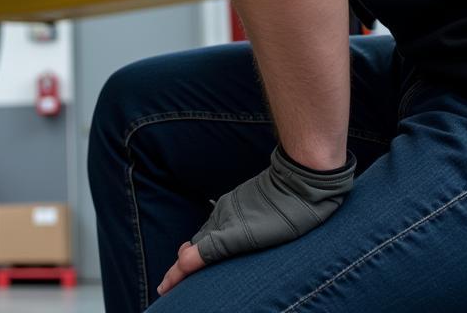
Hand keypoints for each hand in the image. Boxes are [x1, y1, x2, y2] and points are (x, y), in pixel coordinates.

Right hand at [157, 147, 356, 296]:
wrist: (302, 179)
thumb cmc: (283, 212)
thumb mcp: (248, 236)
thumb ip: (215, 247)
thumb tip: (183, 258)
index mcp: (222, 225)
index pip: (192, 254)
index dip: (177, 273)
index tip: (164, 288)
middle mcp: (223, 215)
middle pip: (198, 243)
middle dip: (184, 263)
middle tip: (174, 284)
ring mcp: (235, 208)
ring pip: (210, 233)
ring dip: (200, 251)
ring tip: (194, 267)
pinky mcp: (245, 202)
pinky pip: (223, 224)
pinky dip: (215, 239)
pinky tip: (223, 245)